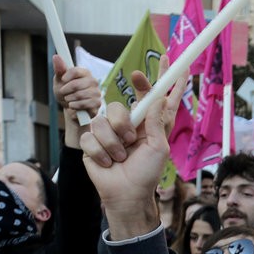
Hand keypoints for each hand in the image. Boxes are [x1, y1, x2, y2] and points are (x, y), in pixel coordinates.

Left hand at [53, 54, 101, 148]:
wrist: (71, 108)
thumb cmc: (65, 92)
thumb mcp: (59, 81)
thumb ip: (59, 69)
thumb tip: (56, 56)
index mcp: (85, 73)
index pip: (76, 71)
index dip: (66, 76)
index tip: (62, 80)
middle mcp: (93, 81)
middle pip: (76, 84)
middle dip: (66, 91)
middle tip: (64, 93)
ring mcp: (97, 93)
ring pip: (80, 95)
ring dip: (69, 99)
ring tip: (69, 100)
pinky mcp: (97, 103)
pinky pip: (84, 104)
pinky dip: (75, 106)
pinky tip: (73, 105)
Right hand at [79, 57, 187, 238]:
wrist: (126, 195)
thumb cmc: (146, 174)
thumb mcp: (159, 147)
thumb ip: (157, 121)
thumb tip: (160, 96)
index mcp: (147, 124)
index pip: (153, 96)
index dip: (158, 77)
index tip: (164, 58)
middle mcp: (126, 125)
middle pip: (118, 106)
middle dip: (123, 124)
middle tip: (130, 141)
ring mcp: (106, 133)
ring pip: (102, 121)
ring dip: (113, 144)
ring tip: (119, 159)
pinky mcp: (90, 143)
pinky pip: (90, 137)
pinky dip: (100, 153)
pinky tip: (107, 163)